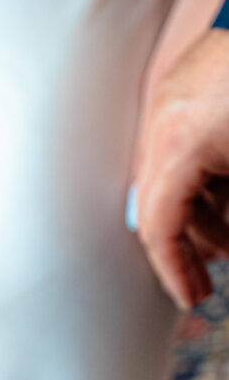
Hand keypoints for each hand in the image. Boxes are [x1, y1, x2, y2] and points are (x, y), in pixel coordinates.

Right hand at [134, 28, 228, 307]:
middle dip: (188, 245)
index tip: (194, 297)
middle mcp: (161, 123)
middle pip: (157, 209)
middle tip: (212, 271)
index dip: (176, 273)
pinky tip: (226, 184)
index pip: (160, 232)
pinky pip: (175, 145)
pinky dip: (198, 175)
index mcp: (179, 146)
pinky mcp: (181, 81)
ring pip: (165, 179)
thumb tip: (223, 256)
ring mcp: (168, 97)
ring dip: (197, 211)